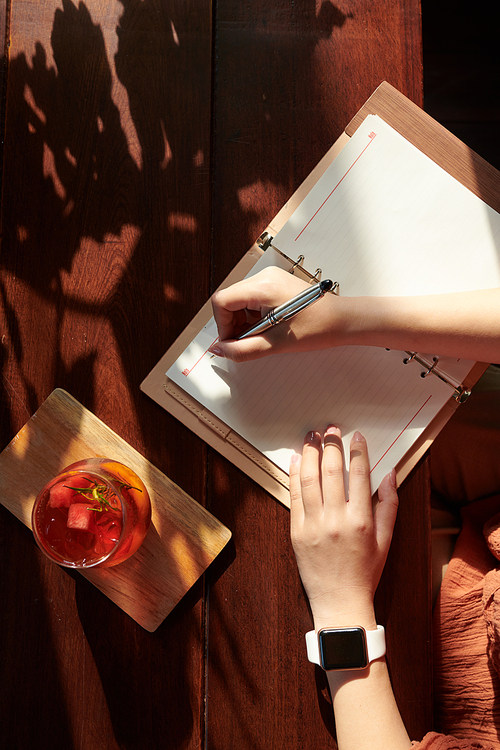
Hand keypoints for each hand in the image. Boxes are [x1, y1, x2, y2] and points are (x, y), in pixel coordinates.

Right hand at [209, 267, 340, 361]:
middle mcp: (264, 277)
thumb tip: (219, 350)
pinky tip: (268, 328)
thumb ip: (243, 349)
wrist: (343, 320)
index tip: (232, 342)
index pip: (222, 301)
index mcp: (263, 287)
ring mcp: (270, 278)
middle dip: (233, 325)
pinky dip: (253, 316)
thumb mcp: (275, 344)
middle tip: (248, 342)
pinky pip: (252, 299)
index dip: (222, 325)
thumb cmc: (318, 328)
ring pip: (239, 301)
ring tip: (262, 336)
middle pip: (229, 300)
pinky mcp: (275, 284)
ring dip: (243, 322)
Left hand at [289, 427, 398, 630]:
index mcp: (361, 521)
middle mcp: (336, 520)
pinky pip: (293, 497)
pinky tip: (296, 460)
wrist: (340, 603)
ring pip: (309, 480)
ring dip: (310, 454)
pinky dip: (294, 475)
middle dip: (331, 445)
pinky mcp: (296, 532)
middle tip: (331, 429)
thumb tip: (389, 473)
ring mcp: (313, 526)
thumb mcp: (386, 540)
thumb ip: (389, 505)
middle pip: (332, 471)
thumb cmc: (365, 571)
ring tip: (311, 436)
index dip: (358, 450)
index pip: (359, 474)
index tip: (357, 435)